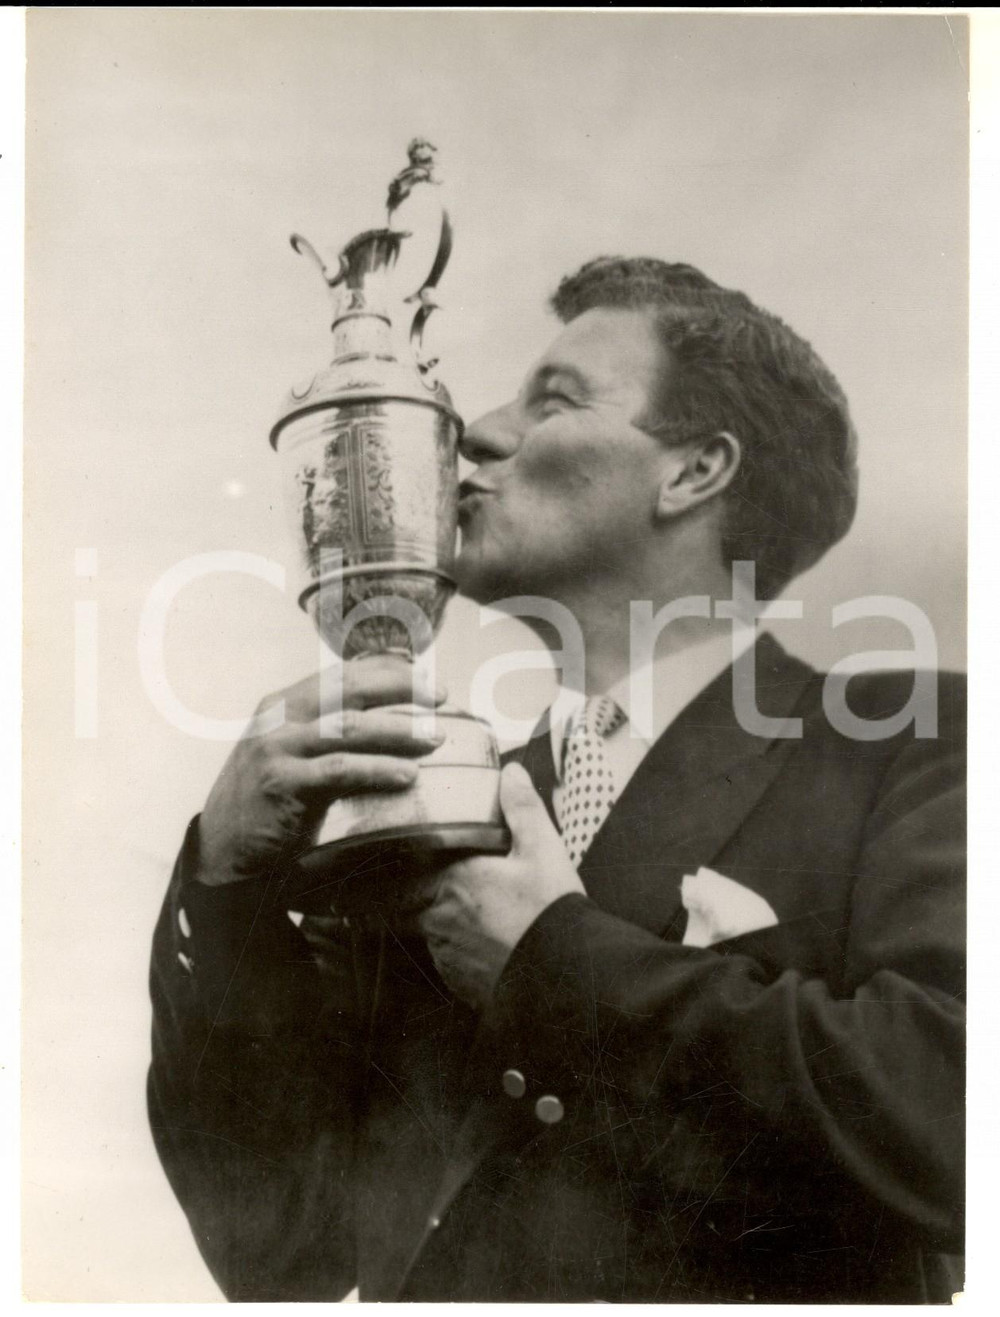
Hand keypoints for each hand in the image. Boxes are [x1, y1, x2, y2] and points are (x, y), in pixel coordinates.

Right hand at [195, 657, 444, 886]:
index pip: (344, 673)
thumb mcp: (293, 753)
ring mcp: (277, 748)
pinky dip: (377, 770)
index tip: (431, 680)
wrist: (224, 847)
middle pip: (349, 688)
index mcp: (285, 703)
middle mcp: (279, 717)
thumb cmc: (271, 800)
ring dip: (397, 729)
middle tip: (441, 697)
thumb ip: (328, 732)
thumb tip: (393, 718)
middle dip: (401, 686)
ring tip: (435, 738)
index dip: (391, 671)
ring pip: (347, 726)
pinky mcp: (280, 783)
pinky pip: (339, 770)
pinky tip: (407, 775)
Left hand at [417, 761, 584, 1007]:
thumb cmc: (551, 909)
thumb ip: (521, 806)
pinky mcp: (457, 983)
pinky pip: (449, 961)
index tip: (434, 864)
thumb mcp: (542, 848)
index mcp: (453, 879)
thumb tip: (510, 772)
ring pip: (434, 930)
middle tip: (472, 890)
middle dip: (438, 893)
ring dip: (450, 923)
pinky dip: (463, 953)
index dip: (423, 864)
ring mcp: (445, 953)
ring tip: (485, 920)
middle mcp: (438, 917)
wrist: (564, 974)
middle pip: (421, 899)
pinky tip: (490, 947)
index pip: (415, 866)